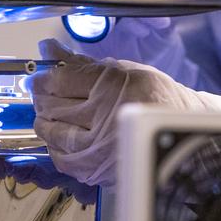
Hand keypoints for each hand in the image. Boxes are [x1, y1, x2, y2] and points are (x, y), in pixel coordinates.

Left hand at [31, 39, 220, 186]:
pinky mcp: (97, 170)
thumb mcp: (122, 69)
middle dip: (42, 96)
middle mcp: (103, 119)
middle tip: (43, 90)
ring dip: (45, 120)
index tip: (42, 75)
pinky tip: (62, 135)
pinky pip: (61, 159)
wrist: (178, 131)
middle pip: (53, 105)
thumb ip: (82, 62)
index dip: (45, 76)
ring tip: (51, 112)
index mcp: (112, 88)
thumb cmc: (156, 97)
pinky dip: (55, 145)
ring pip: (52, 132)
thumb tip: (49, 50)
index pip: (62, 80)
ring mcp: (98, 149)